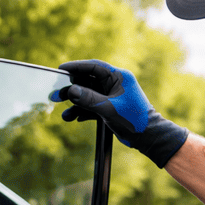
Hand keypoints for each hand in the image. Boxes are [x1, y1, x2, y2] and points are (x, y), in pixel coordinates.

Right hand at [50, 59, 187, 167]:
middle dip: (72, 89)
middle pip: (88, 82)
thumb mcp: (108, 109)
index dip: (76, 67)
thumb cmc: (134, 120)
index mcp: (119, 77)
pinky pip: (92, 106)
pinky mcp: (110, 108)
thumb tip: (70, 90)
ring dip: (76, 105)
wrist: (148, 138)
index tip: (61, 69)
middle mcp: (115, 84)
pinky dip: (83, 112)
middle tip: (56, 95)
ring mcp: (112, 96)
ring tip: (65, 116)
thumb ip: (89, 99)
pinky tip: (75, 118)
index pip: (94, 67)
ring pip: (88, 96)